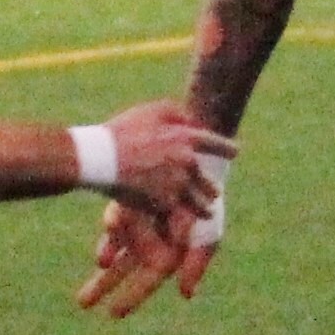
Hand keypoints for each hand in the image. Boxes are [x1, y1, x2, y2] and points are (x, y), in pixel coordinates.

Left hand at [76, 197, 208, 318]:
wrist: (199, 169)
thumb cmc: (206, 207)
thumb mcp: (208, 237)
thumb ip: (196, 264)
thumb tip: (186, 294)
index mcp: (165, 257)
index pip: (146, 282)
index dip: (131, 298)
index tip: (114, 314)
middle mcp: (146, 245)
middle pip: (120, 271)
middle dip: (102, 287)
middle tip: (82, 303)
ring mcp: (133, 225)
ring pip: (112, 245)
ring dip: (105, 253)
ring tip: (102, 262)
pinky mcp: (126, 204)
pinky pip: (116, 217)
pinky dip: (114, 223)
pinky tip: (112, 226)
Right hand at [94, 101, 235, 219]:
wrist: (99, 159)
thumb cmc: (121, 132)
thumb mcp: (150, 111)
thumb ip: (176, 113)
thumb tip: (191, 121)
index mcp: (186, 138)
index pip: (217, 144)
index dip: (227, 149)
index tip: (235, 153)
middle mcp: (187, 164)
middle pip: (209, 182)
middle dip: (211, 188)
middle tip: (214, 192)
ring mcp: (176, 187)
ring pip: (200, 205)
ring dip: (203, 208)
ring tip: (207, 213)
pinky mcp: (162, 205)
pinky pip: (176, 215)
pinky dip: (178, 218)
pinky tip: (179, 223)